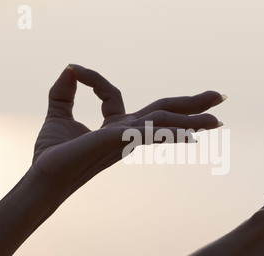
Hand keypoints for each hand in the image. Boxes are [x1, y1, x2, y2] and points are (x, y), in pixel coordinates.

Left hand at [31, 64, 224, 195]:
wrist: (44, 178)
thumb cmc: (51, 155)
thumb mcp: (57, 114)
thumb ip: (64, 92)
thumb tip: (70, 69)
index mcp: (113, 126)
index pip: (114, 95)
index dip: (94, 78)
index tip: (74, 68)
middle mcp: (125, 132)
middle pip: (164, 113)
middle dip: (191, 106)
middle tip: (219, 97)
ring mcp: (125, 137)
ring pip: (164, 123)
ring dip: (192, 120)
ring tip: (217, 118)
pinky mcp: (118, 140)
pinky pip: (149, 132)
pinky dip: (172, 131)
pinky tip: (193, 133)